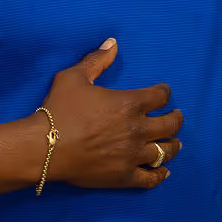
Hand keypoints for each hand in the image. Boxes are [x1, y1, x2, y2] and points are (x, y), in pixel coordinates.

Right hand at [34, 39, 182, 189]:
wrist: (44, 147)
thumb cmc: (58, 110)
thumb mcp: (74, 77)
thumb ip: (96, 60)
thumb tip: (113, 43)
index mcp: (129, 104)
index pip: (160, 96)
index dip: (164, 93)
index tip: (164, 93)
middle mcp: (137, 129)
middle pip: (170, 125)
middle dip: (177, 118)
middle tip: (177, 116)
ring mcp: (132, 155)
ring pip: (165, 151)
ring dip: (174, 145)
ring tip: (176, 143)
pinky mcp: (124, 176)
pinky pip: (151, 178)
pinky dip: (160, 175)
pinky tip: (164, 172)